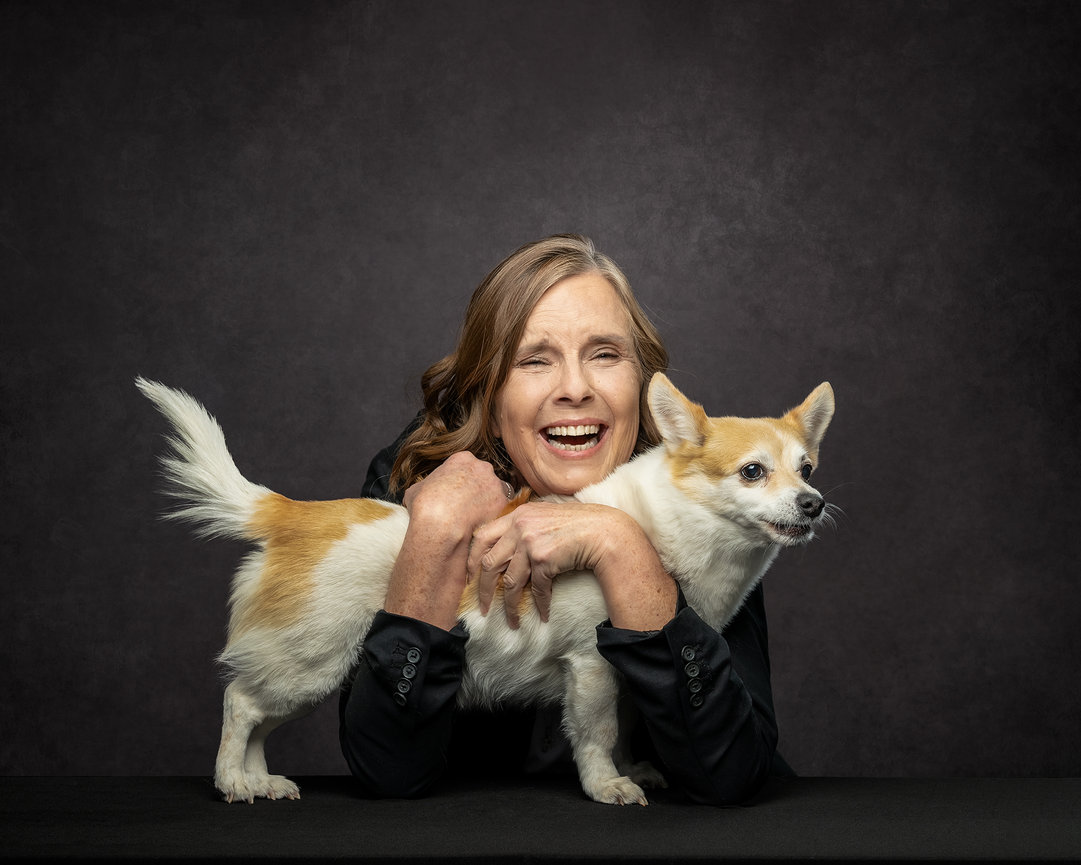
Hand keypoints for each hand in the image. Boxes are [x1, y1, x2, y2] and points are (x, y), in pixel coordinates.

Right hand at [384, 452, 510, 629]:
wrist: (441, 524)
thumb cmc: (425, 506)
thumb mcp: (416, 489)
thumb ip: (424, 486)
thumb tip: (418, 492)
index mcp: (462, 458)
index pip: (466, 465)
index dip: (461, 480)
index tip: (457, 492)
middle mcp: (482, 466)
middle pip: (483, 475)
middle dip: (478, 488)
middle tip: (468, 505)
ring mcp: (495, 483)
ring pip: (495, 490)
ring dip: (489, 501)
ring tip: (477, 517)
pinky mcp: (504, 502)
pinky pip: (502, 507)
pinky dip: (495, 515)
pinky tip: (484, 524)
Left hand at [468, 502, 677, 630]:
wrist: (605, 531)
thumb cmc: (577, 525)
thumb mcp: (544, 517)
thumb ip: (523, 528)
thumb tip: (503, 553)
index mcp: (517, 515)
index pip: (481, 537)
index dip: (472, 560)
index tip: (473, 578)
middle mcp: (520, 526)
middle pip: (488, 562)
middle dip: (483, 589)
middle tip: (483, 607)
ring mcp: (531, 542)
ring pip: (509, 582)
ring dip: (510, 606)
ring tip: (512, 621)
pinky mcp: (544, 559)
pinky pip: (536, 589)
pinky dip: (538, 605)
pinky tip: (542, 614)